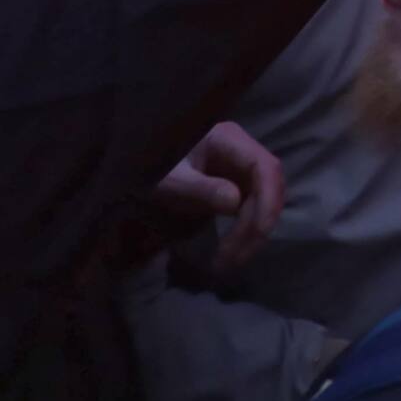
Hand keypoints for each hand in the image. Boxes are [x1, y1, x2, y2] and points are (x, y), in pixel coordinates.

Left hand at [154, 123, 283, 273]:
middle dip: (258, 223)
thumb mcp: (168, 180)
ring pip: (264, 198)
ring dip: (253, 230)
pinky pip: (250, 206)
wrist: (131, 167)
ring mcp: (239, 167)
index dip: (268, 199)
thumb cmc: (147, 168)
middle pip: (269, 185)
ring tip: (230, 259)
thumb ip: (199, 189)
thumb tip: (235, 203)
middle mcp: (241, 150)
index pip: (265, 167)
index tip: (257, 232)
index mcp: (228, 140)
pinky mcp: (234, 183)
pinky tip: (231, 248)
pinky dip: (244, 229)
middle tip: (235, 258)